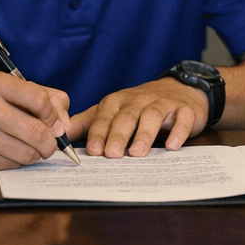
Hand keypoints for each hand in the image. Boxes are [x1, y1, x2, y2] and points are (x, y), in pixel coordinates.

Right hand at [0, 72, 70, 171]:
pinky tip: (12, 152)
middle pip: (37, 131)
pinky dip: (19, 161)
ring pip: (28, 153)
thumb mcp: (4, 87)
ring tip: (31, 147)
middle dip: (52, 142)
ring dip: (37, 154)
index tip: (54, 121)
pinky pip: (12, 165)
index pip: (40, 100)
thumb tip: (65, 122)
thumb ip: (41, 96)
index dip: (54, 115)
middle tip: (51, 143)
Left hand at [71, 78, 208, 157]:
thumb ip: (87, 123)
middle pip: (126, 116)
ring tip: (138, 152)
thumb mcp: (112, 111)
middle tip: (112, 154)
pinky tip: (172, 146)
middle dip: (118, 135)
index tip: (92, 151)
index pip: (104, 116)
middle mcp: (139, 100)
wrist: (179, 89)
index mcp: (118, 102)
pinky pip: (182, 119)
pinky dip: (178, 131)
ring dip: (144, 134)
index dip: (98, 133)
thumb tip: (60, 134)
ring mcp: (162, 104)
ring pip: (152, 116)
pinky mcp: (185, 110)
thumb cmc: (140, 106)